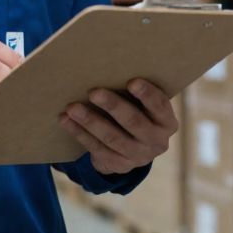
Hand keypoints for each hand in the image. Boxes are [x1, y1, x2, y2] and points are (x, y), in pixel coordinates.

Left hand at [58, 79, 176, 175]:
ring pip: (111, 137)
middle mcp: (157, 142)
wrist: (133, 149)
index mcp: (167, 122)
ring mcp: (138, 156)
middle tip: (93, 92)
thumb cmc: (137, 113)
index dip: (147, 94)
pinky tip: (66, 120)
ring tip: (72, 107)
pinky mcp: (118, 165)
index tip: (132, 81)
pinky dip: (79, 133)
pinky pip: (96, 148)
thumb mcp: (145, 106)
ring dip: (90, 121)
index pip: (160, 106)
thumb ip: (136, 92)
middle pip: (133, 122)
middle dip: (113, 106)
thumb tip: (109, 66)